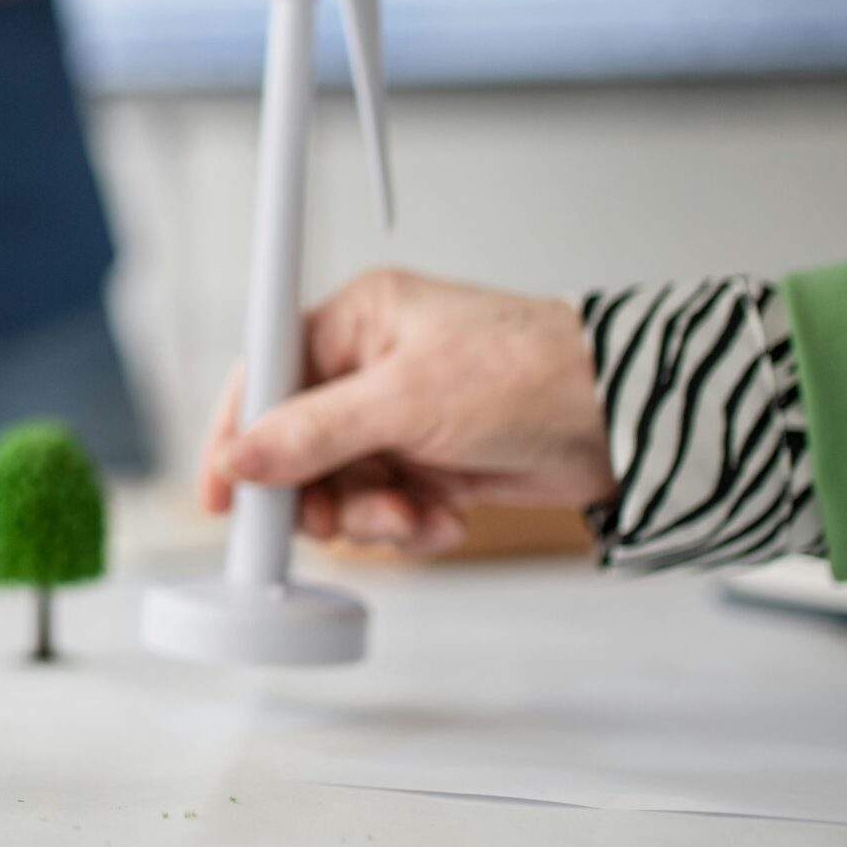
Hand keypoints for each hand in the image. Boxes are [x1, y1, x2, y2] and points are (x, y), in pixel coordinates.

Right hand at [197, 269, 615, 555]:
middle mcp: (372, 367)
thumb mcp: (407, 399)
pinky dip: (410, 525)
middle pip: (298, 447)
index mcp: (357, 321)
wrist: (624, 418)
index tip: (222, 495)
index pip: (265, 376)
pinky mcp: (433, 462)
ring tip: (416, 515)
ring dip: (374, 516)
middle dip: (324, 493)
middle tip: (347, 515)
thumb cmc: (533, 372)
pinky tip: (446, 517)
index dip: (237, 436)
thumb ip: (312, 432)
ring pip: (342, 487)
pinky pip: (387, 507)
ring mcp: (402, 419)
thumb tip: (241, 457)